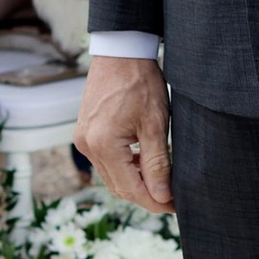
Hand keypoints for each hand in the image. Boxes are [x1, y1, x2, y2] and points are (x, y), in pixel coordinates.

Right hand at [75, 54, 171, 212]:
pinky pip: (105, 161)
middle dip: (146, 195)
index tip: (176, 206)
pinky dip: (125, 167)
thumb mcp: (155, 124)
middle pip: (119, 187)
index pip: (131, 189)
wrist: (120, 52)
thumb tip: (162, 196)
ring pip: (111, 176)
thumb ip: (157, 164)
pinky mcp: (85, 132)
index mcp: (103, 145)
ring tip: (162, 179)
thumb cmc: (140, 82)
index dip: (155, 202)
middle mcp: (87, 146)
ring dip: (135, 182)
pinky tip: (143, 160)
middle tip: (172, 197)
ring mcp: (83, 139)